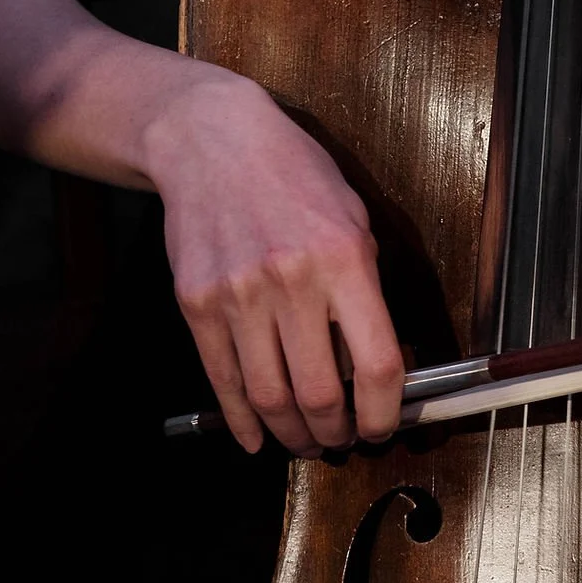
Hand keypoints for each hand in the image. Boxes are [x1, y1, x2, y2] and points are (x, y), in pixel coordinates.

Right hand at [144, 68, 404, 454]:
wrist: (211, 141)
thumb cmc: (292, 176)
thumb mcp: (353, 221)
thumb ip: (366, 293)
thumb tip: (376, 367)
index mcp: (343, 260)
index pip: (376, 364)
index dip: (383, 413)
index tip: (382, 428)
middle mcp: (290, 280)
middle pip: (319, 394)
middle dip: (335, 433)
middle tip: (340, 440)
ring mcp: (238, 295)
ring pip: (270, 398)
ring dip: (291, 435)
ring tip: (304, 441)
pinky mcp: (198, 303)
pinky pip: (222, 380)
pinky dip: (240, 420)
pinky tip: (255, 437)